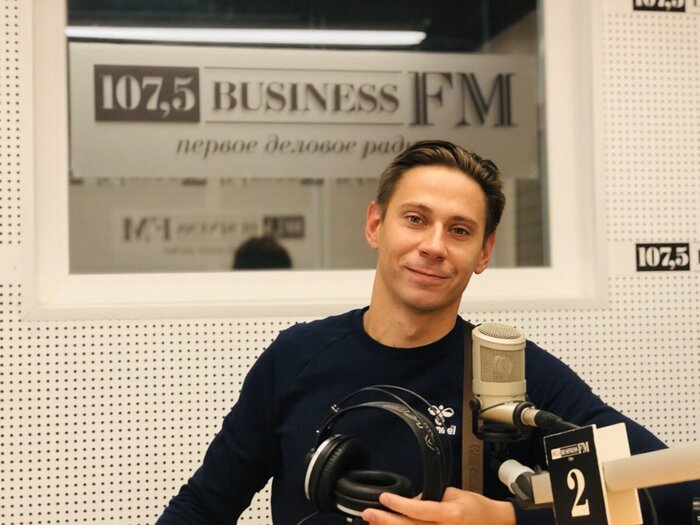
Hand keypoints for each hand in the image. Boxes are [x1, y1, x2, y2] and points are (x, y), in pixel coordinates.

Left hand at [360, 487, 515, 524]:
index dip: (399, 504)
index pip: (419, 510)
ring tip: (374, 523)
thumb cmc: (477, 509)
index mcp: (450, 515)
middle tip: (369, 514)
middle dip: (386, 521)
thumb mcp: (454, 495)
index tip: (384, 498)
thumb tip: (410, 502)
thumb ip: (431, 498)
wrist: (496, 524)